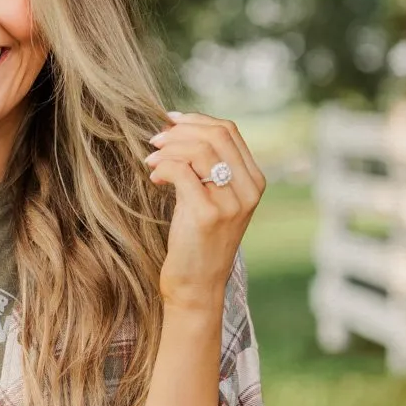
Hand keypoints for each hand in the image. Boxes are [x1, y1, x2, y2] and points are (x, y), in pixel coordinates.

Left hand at [145, 110, 265, 311]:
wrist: (197, 285)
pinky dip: (163, 167)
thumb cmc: (197, 240)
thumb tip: (179, 128)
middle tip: (155, 141)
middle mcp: (248, 190)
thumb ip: (209, 168)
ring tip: (151, 161)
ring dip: (168, 149)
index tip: (170, 123)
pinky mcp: (207, 214)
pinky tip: (154, 179)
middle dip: (180, 131)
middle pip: (215, 135)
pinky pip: (182, 171)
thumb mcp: (212, 199)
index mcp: (254, 181)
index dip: (196, 120)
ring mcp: (230, 203)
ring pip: (199, 150)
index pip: (229, 131)